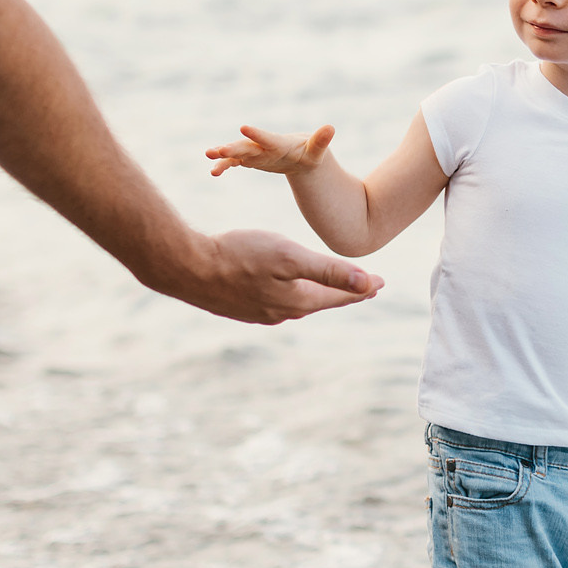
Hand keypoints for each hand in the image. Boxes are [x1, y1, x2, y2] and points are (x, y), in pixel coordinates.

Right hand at [155, 227, 382, 324]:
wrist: (185, 266)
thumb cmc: (239, 255)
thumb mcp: (290, 257)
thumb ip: (328, 270)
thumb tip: (366, 283)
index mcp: (298, 301)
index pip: (340, 295)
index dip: (363, 287)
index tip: (382, 283)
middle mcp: (281, 312)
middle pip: (322, 301)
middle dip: (345, 293)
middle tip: (366, 288)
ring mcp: (259, 312)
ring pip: (299, 303)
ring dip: (319, 295)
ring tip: (331, 290)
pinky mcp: (240, 306)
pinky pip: (277, 302)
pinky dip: (293, 294)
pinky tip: (288, 291)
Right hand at [206, 123, 334, 177]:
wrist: (300, 155)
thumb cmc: (310, 152)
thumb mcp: (317, 151)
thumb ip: (321, 140)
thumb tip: (331, 127)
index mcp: (279, 143)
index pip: (267, 138)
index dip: (257, 134)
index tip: (243, 127)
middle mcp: (263, 146)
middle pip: (246, 146)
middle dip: (233, 147)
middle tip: (217, 150)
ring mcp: (255, 152)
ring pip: (236, 153)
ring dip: (223, 155)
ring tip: (209, 155)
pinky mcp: (250, 159)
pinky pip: (234, 162)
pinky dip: (224, 166)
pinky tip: (213, 172)